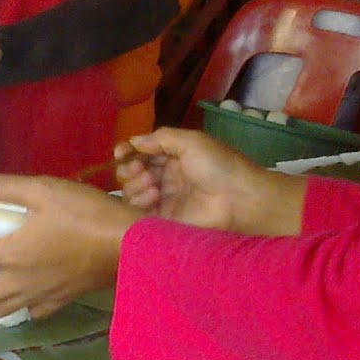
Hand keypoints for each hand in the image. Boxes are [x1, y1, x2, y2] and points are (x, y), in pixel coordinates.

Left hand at [0, 174, 140, 318]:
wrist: (129, 246)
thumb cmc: (86, 214)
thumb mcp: (45, 190)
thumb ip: (7, 189)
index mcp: (10, 254)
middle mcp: (18, 282)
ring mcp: (39, 297)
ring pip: (1, 311)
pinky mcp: (59, 303)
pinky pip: (31, 312)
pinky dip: (22, 303)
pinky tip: (29, 287)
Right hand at [114, 127, 305, 235]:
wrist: (238, 199)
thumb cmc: (218, 165)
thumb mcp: (192, 142)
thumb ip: (161, 139)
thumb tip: (133, 142)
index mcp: (174, 156)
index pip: (142, 153)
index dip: (129, 152)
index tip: (121, 153)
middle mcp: (166, 177)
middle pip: (132, 172)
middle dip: (130, 169)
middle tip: (139, 170)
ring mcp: (163, 199)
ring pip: (131, 192)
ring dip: (135, 185)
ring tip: (152, 185)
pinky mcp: (161, 220)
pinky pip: (137, 212)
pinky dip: (138, 203)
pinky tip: (152, 197)